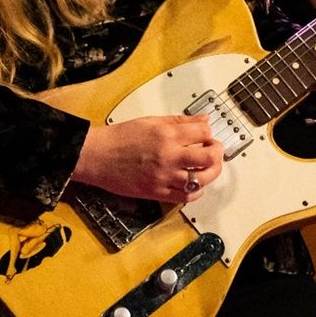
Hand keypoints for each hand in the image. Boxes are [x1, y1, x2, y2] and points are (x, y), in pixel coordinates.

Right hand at [71, 114, 222, 202]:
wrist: (97, 156)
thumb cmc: (120, 138)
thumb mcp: (151, 121)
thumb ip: (180, 121)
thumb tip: (202, 119)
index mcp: (167, 134)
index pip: (204, 131)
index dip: (209, 132)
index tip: (207, 134)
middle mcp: (169, 156)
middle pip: (209, 157)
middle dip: (217, 153)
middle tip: (215, 150)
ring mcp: (164, 176)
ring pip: (201, 180)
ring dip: (211, 173)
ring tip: (208, 167)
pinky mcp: (157, 192)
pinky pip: (186, 197)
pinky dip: (196, 191)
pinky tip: (194, 184)